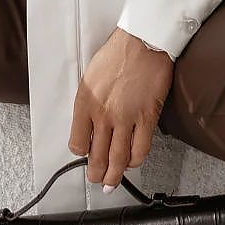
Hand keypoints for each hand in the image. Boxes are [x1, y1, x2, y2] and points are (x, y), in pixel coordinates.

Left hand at [68, 26, 174, 190]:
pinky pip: (140, 150)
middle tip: (97, 181)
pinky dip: (134, 161)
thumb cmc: (117, 54)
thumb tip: (89, 124)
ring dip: (114, 176)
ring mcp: (126, 119)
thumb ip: (88, 103)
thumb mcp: (89, 77)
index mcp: (85, 103)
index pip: (77, 143)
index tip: (85, 155)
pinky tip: (132, 163)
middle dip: (96, 175)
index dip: (81, 153)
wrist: (141, 42)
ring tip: (112, 182)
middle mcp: (103, 115)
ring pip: (118, 160)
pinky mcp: (146, 119)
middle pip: (97, 157)